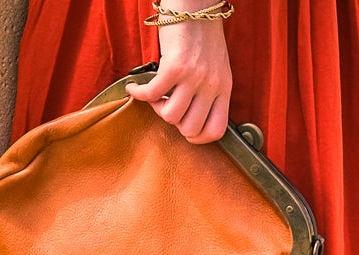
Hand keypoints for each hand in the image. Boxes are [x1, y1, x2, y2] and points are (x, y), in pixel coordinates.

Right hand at [125, 20, 231, 143]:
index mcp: (224, 88)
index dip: (198, 137)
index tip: (185, 128)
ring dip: (157, 109)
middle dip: (174, 123)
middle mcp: (211, 85)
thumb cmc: (201, 34)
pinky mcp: (175, 67)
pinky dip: (139, 93)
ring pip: (171, 116)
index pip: (216, 131)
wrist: (194, 3)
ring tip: (154, 94)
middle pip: (190, 129)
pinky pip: (152, 94)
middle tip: (166, 106)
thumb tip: (190, 116)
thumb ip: (209, 91)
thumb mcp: (215, 67)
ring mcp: (194, 77)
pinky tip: (134, 87)